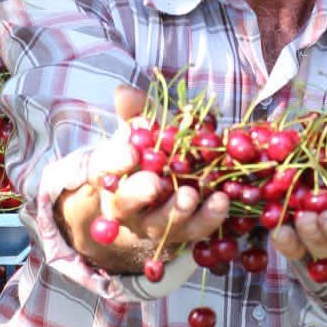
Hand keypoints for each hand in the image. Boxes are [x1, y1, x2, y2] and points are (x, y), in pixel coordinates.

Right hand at [60, 86, 230, 272]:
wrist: (152, 201)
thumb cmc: (146, 156)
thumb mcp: (139, 130)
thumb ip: (134, 111)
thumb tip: (124, 92)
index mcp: (110, 175)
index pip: (104, 167)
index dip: (116, 161)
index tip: (131, 152)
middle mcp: (126, 205)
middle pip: (127, 203)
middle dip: (140, 192)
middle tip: (155, 183)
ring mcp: (153, 224)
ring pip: (161, 223)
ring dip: (176, 211)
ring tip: (190, 195)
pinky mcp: (182, 234)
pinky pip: (194, 231)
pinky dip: (209, 218)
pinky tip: (222, 200)